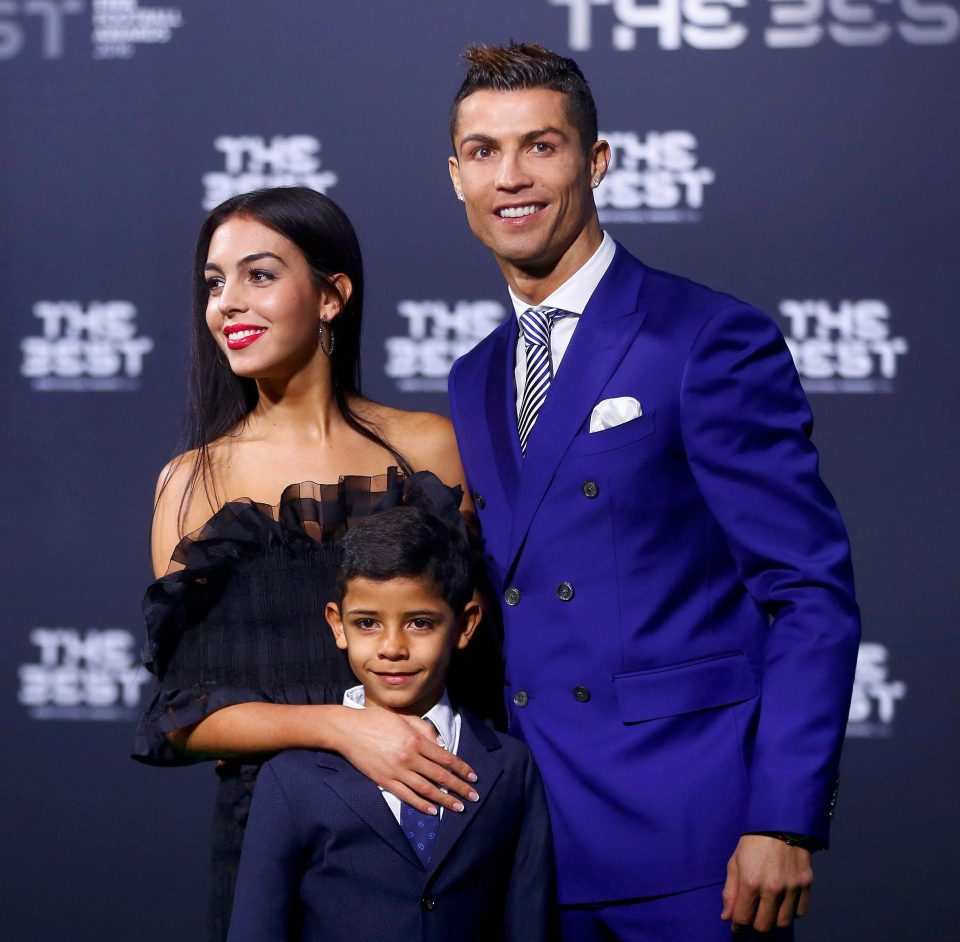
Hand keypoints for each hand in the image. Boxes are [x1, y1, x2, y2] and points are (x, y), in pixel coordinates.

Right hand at [332, 707, 478, 814]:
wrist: (348, 730)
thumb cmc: (377, 720)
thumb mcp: (404, 718)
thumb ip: (425, 730)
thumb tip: (442, 746)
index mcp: (415, 740)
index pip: (445, 758)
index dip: (461, 769)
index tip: (473, 777)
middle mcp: (409, 757)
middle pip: (440, 775)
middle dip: (459, 787)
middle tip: (473, 796)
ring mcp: (397, 771)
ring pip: (426, 789)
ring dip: (444, 800)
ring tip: (458, 807)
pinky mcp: (384, 781)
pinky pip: (406, 795)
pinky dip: (420, 804)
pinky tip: (432, 810)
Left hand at [721, 834, 812, 932]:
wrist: (780, 823)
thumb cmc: (752, 842)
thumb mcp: (735, 862)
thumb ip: (730, 891)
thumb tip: (726, 916)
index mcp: (750, 882)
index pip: (743, 918)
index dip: (738, 924)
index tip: (737, 923)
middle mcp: (772, 889)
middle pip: (764, 925)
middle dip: (756, 923)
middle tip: (754, 915)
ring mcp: (792, 888)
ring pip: (783, 922)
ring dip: (774, 919)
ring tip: (769, 908)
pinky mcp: (806, 885)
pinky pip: (800, 912)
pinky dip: (791, 911)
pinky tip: (784, 902)